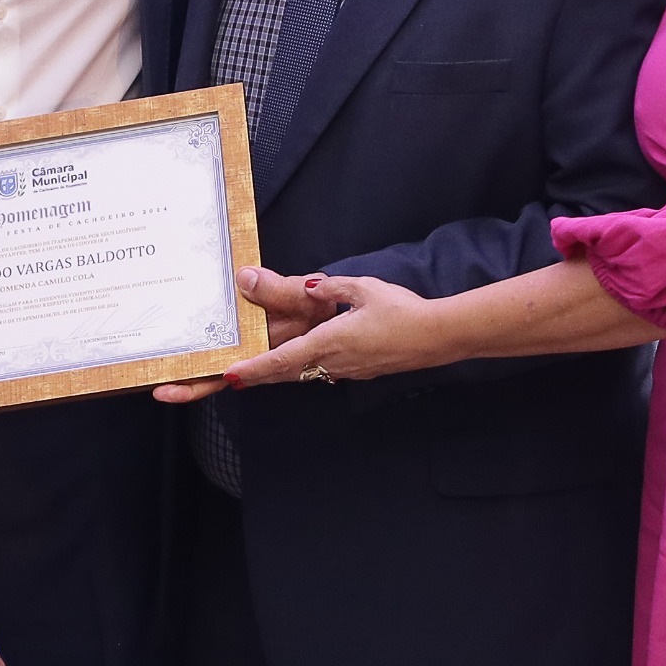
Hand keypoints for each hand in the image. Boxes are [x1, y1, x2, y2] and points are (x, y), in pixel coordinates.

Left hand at [188, 268, 445, 394]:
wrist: (436, 337)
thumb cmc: (403, 311)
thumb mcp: (364, 288)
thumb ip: (332, 288)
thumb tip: (311, 285)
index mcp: (330, 342)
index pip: (282, 360)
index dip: (254, 369)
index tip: (229, 377)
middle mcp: (333, 362)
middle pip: (286, 373)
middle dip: (256, 377)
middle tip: (228, 380)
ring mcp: (346, 371)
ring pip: (302, 374)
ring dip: (277, 373)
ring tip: (253, 370)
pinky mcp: (358, 371)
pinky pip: (321, 371)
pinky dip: (300, 369)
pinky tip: (297, 361)